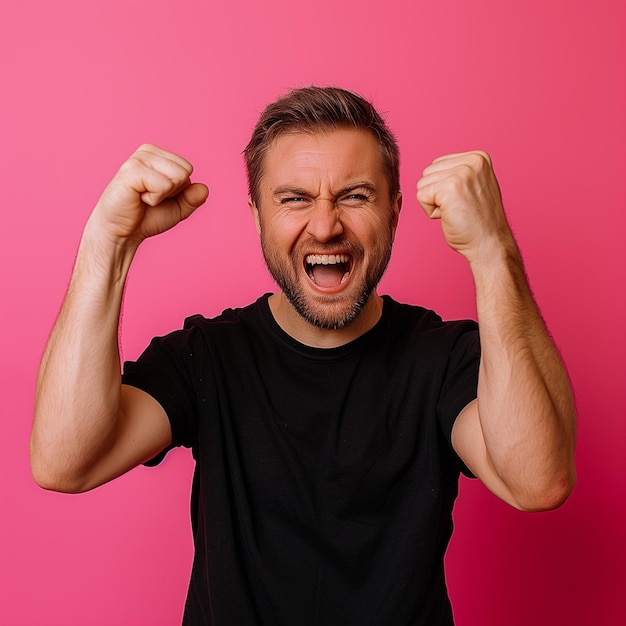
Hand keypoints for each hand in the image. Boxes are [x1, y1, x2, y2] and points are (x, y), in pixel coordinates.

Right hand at [88, 144, 208, 247]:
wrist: (122, 232)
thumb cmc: (146, 217)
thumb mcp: (177, 208)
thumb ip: (193, 198)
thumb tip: (204, 189)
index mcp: (157, 155)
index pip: (188, 168)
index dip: (178, 189)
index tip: (158, 195)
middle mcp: (147, 151)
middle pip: (185, 170)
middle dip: (172, 191)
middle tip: (150, 197)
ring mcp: (138, 158)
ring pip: (177, 177)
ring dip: (162, 195)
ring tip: (143, 197)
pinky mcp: (132, 169)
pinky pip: (164, 185)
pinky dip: (154, 199)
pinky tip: (138, 198)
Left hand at [416, 151, 513, 262]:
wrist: (489, 244)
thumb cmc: (479, 222)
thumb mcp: (474, 186)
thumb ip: (458, 173)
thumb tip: (433, 170)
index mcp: (479, 157)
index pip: (438, 164)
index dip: (443, 187)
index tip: (464, 200)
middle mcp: (472, 161)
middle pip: (428, 173)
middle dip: (437, 194)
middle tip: (459, 208)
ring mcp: (461, 173)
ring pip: (423, 184)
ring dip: (434, 203)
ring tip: (456, 211)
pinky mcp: (448, 187)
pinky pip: (421, 196)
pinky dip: (430, 211)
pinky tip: (449, 216)